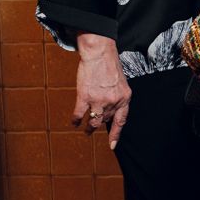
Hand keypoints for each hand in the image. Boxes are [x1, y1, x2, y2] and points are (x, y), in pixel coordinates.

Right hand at [71, 34, 129, 148]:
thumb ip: (117, 97)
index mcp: (125, 99)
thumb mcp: (121, 83)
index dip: (116, 134)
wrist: (100, 54)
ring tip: (85, 130)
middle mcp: (113, 102)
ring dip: (89, 127)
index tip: (112, 145)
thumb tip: (111, 109)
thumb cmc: (109, 66)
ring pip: (93, 120)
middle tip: (92, 130)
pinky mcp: (85, 97)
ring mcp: (99, 100)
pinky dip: (76, 120)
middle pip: (105, 120)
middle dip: (99, 125)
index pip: (121, 121)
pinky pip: (79, 114)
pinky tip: (74, 122)